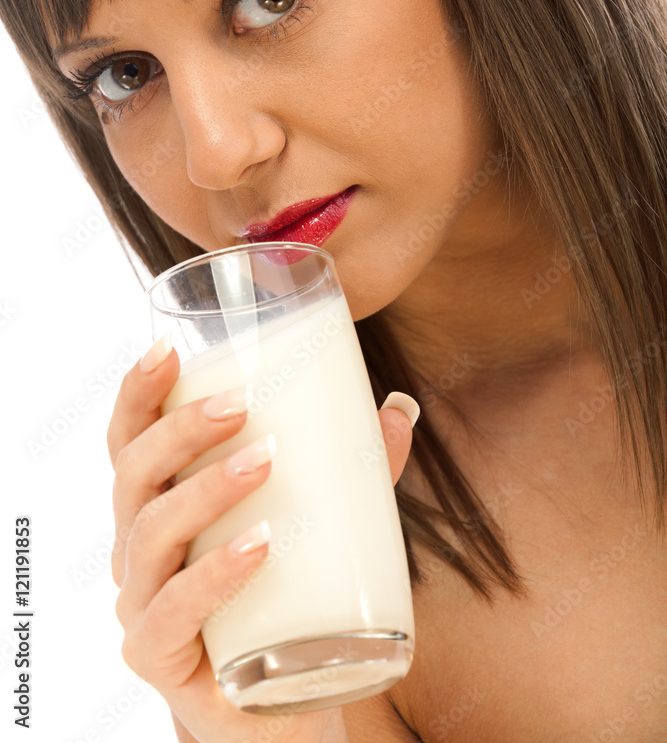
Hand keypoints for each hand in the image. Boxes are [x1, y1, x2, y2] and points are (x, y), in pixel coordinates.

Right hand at [106, 335, 417, 742]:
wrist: (282, 706)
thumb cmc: (285, 599)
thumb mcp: (316, 523)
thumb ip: (353, 469)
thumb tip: (399, 408)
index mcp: (160, 505)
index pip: (129, 441)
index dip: (138, 393)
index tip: (169, 350)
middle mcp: (138, 550)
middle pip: (134, 475)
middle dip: (182, 430)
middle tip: (241, 405)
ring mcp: (142, 606)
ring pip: (149, 534)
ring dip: (204, 491)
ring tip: (265, 461)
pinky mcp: (160, 660)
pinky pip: (171, 614)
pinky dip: (213, 574)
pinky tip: (258, 547)